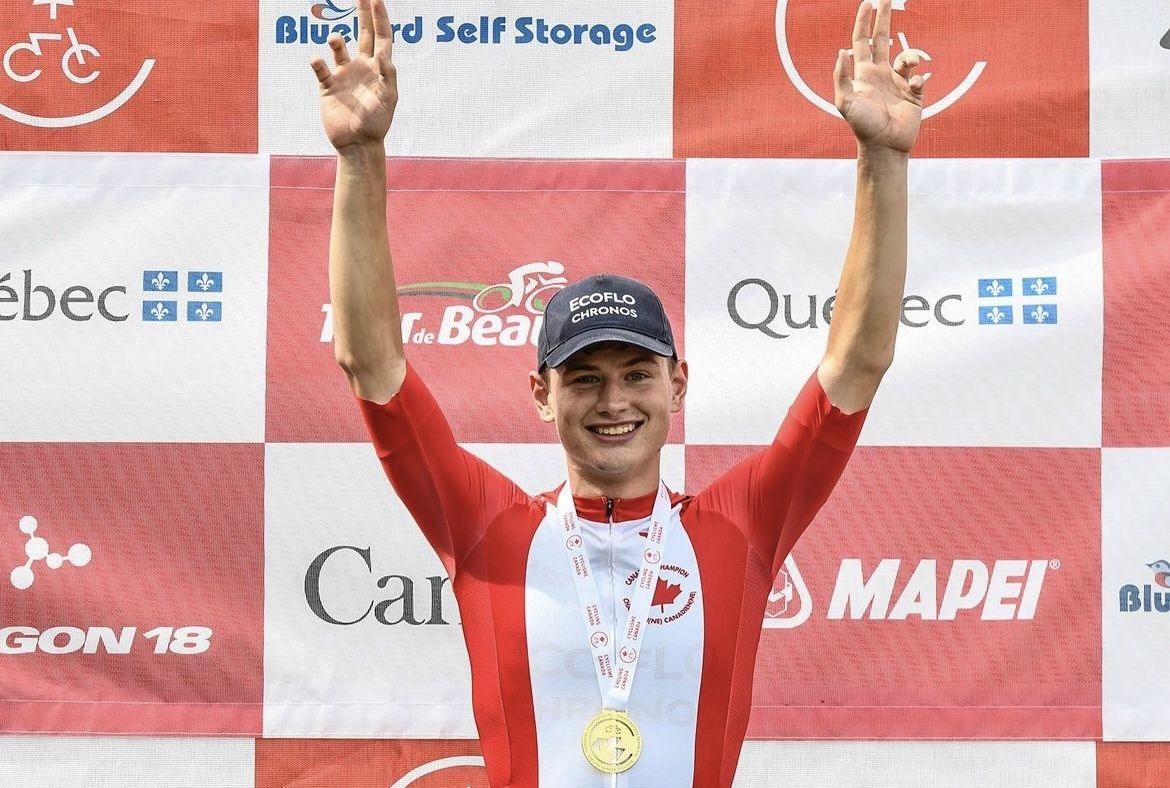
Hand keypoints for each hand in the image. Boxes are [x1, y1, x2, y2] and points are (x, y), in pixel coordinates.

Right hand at [310, 0, 397, 150]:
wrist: (357, 145)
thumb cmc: (376, 124)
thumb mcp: (387, 100)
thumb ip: (388, 76)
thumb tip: (385, 56)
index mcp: (379, 69)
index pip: (381, 37)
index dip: (380, 18)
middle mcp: (362, 67)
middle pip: (363, 34)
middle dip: (362, 14)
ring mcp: (344, 75)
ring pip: (338, 48)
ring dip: (336, 41)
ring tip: (334, 40)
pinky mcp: (328, 86)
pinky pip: (320, 68)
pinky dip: (317, 62)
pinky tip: (317, 61)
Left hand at [833, 0, 923, 153]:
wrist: (884, 145)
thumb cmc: (862, 126)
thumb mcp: (845, 102)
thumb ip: (841, 77)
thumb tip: (842, 51)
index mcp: (863, 74)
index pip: (862, 41)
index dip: (863, 22)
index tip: (867, 3)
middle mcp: (880, 74)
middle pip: (883, 39)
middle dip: (884, 19)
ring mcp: (898, 82)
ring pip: (907, 57)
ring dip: (911, 56)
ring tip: (912, 63)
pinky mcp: (913, 93)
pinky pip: (918, 77)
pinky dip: (917, 78)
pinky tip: (913, 88)